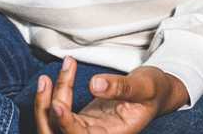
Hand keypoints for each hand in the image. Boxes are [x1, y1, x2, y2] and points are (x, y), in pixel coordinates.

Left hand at [34, 59, 187, 133]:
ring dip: (46, 100)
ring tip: (50, 74)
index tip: (58, 104)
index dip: (67, 124)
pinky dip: (55, 93)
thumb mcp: (145, 85)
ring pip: (55, 123)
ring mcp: (86, 128)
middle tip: (48, 81)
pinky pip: (59, 111)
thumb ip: (121, 87)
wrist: (156, 92)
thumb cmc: (154, 90)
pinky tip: (58, 74)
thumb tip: (95, 84)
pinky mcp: (80, 118)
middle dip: (46, 112)